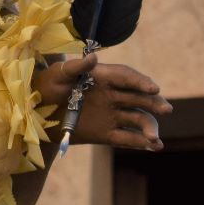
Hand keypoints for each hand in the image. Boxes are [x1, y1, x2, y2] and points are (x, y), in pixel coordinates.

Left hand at [36, 54, 171, 151]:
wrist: (37, 113)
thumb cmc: (48, 86)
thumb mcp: (58, 74)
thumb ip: (76, 67)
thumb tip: (94, 57)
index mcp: (103, 77)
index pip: (126, 77)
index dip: (140, 81)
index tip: (153, 88)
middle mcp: (111, 94)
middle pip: (138, 97)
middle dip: (153, 103)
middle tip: (166, 109)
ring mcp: (111, 114)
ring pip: (136, 119)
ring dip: (148, 127)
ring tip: (155, 138)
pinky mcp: (106, 133)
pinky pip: (127, 137)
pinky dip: (141, 143)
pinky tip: (155, 148)